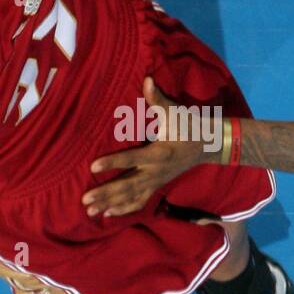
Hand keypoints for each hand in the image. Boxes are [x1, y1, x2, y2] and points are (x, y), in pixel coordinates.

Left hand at [81, 76, 211, 217]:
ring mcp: (156, 181)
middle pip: (127, 185)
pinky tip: (107, 215)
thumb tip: (147, 79)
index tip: (92, 166)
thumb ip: (157, 99)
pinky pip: (139, 201)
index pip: (131, 159)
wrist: (208, 145)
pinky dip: (123, 208)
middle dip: (105, 193)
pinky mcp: (156, 186)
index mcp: (158, 153)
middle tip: (84, 199)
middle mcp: (156, 172)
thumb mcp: (175, 112)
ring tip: (89, 211)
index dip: (113, 163)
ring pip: (131, 197)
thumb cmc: (189, 126)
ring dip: (110, 204)